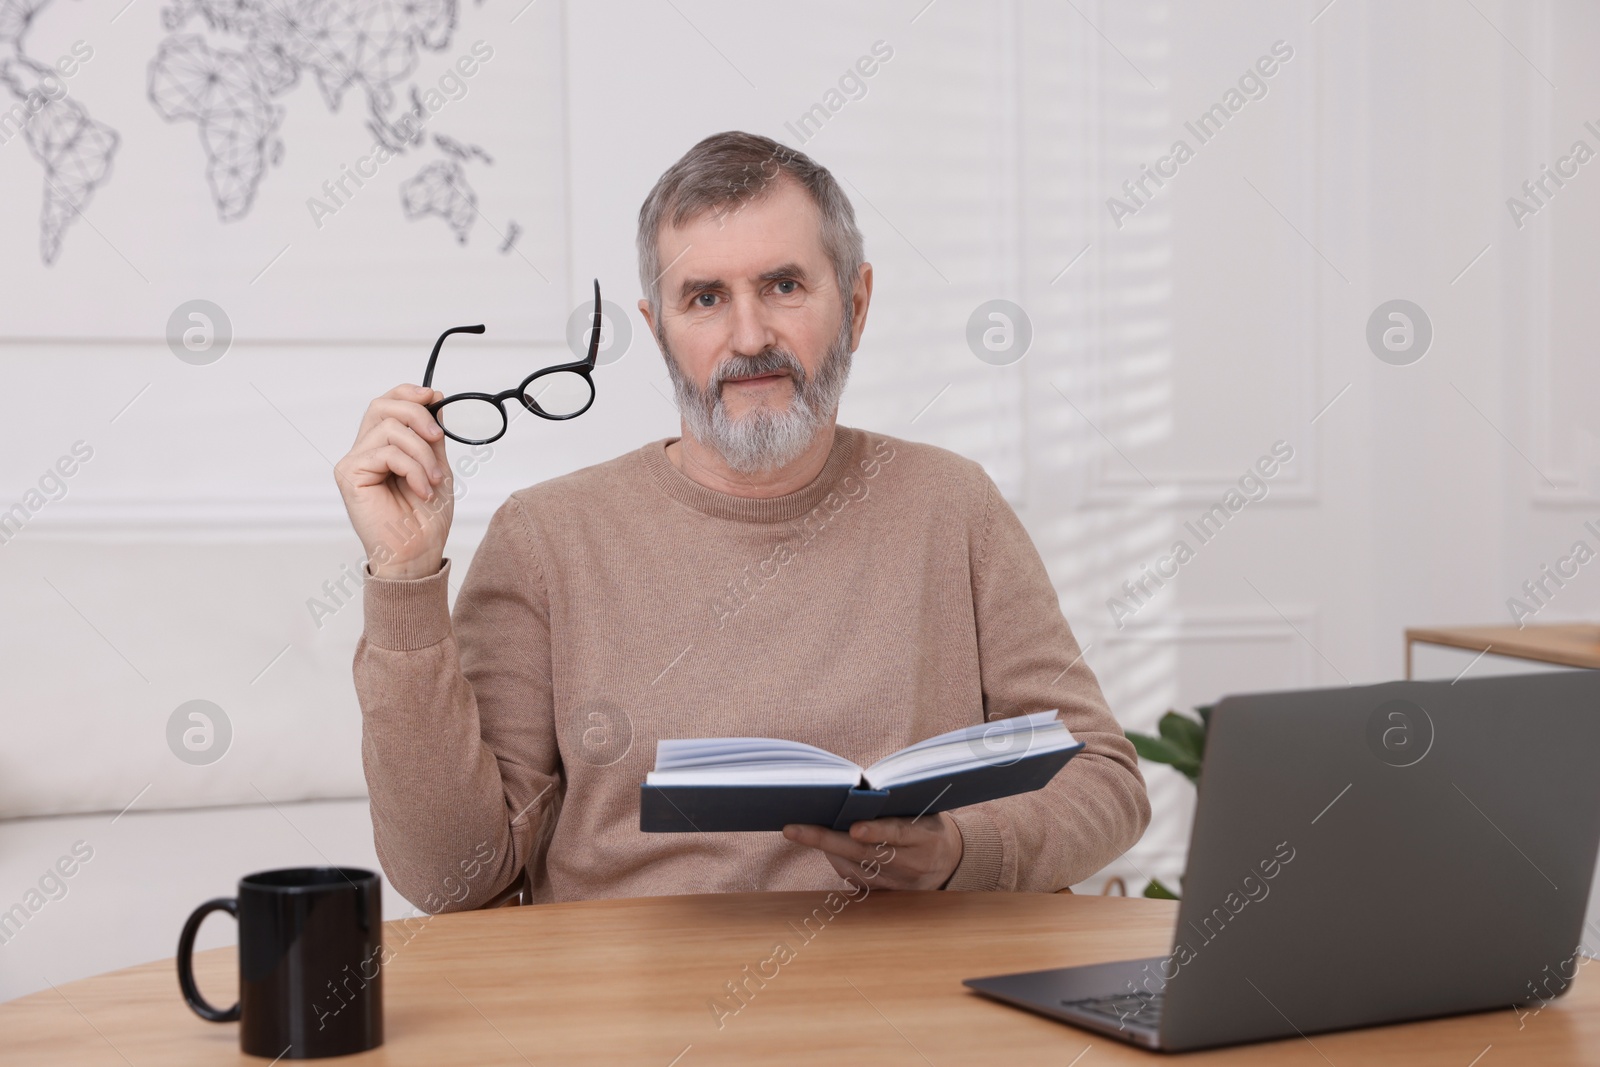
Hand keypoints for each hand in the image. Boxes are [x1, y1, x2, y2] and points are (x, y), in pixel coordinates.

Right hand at [333, 384, 452, 579]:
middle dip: (417, 415)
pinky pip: (385, 452)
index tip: (435, 397)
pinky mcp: (349, 475)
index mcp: (383, 447)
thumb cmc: (426, 519)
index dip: (408, 393)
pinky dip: (412, 468)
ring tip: (433, 480)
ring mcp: (354, 462)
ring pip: (389, 428)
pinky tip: (422, 488)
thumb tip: (434, 400)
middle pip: (382, 406)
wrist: (418, 553)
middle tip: (438, 437)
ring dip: (422, 453)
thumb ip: (431, 436)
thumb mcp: (437, 466)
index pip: (386, 404)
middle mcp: (364, 451)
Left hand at [782, 813, 964, 890]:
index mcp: (925, 837)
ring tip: (800, 830)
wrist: (950, 862)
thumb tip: (855, 789)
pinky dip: (836, 859)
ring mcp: (896, 882)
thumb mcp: (924, 809)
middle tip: (793, 829)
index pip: (898, 833)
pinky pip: (853, 878)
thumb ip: (896, 804)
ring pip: (853, 867)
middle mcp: (910, 864)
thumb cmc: (929, 824)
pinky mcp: (884, 893)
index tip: (854, 828)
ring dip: (824, 848)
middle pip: (863, 853)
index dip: (876, 831)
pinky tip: (825, 844)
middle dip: (825, 840)